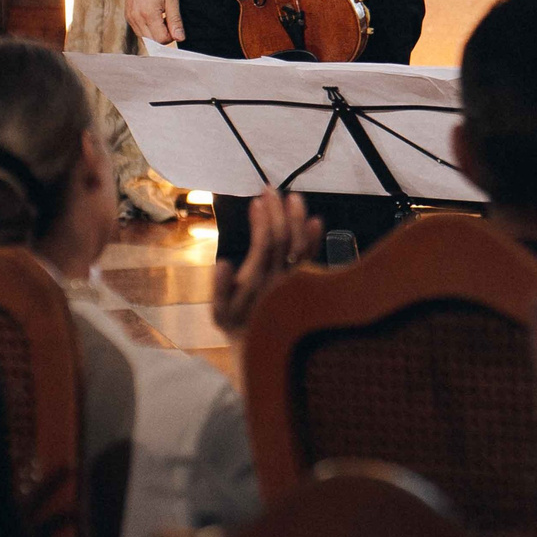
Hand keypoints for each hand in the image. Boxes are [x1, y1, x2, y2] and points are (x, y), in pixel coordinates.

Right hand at [125, 0, 184, 44]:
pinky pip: (138, 31)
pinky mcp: (128, 16)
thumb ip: (175, 21)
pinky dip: (147, 29)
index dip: (171, 36)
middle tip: (168, 19)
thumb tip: (180, 38)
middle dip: (163, 36)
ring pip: (144, 38)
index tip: (174, 25)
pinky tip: (153, 17)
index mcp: (149, 15)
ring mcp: (130, 18)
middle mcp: (137, 19)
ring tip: (160, 16)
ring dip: (155, 33)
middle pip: (152, 41)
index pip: (161, 40)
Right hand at [212, 189, 323, 333]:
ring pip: (300, 245)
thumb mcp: (219, 312)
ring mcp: (294, 280)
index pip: (264, 244)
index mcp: (256, 282)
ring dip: (297, 219)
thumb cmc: (236, 325)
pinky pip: (312, 259)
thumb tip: (222, 263)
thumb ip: (219, 289)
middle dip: (277, 211)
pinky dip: (315, 239)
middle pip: (282, 239)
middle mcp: (278, 279)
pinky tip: (317, 220)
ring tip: (294, 196)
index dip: (263, 220)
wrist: (263, 347)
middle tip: (270, 189)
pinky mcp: (305, 282)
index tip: (257, 200)